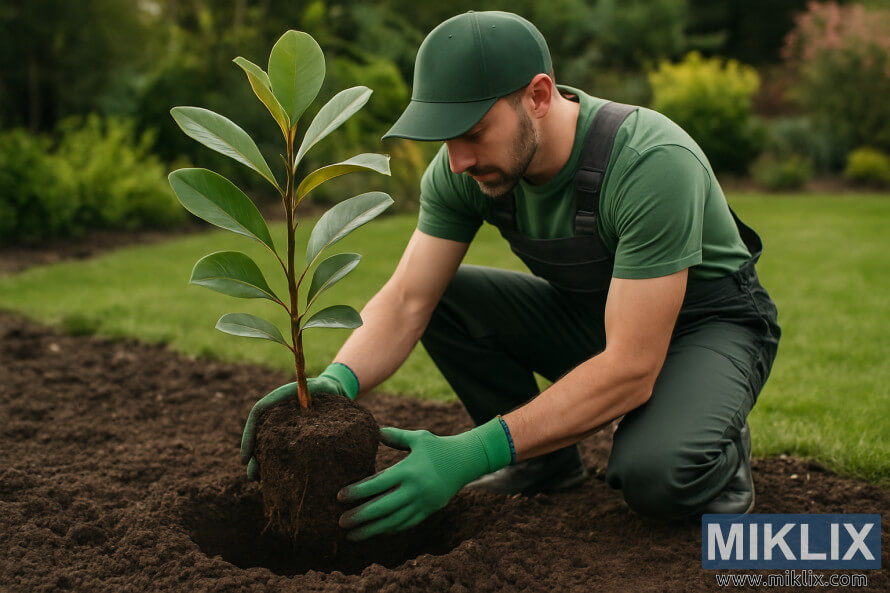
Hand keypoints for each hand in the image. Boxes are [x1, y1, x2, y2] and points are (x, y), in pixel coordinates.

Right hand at [240, 363, 358, 479]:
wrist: (332, 389)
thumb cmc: (326, 389)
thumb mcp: (322, 388)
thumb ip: (312, 395)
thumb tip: (307, 409)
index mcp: (279, 397)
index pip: (258, 413)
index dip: (248, 435)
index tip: (245, 456)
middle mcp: (276, 410)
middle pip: (258, 432)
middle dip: (253, 455)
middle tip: (252, 475)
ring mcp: (281, 422)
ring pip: (265, 442)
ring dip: (260, 460)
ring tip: (258, 479)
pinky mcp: (289, 432)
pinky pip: (277, 446)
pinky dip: (273, 459)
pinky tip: (273, 475)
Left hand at [337, 417, 511, 540]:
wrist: (466, 461)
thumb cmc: (437, 446)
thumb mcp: (417, 438)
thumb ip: (394, 436)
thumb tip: (374, 432)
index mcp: (409, 470)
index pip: (378, 484)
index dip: (358, 491)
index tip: (339, 497)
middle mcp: (416, 489)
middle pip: (383, 507)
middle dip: (360, 516)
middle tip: (340, 522)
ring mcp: (423, 503)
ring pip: (393, 521)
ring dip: (371, 529)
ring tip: (352, 535)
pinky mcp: (429, 510)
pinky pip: (406, 523)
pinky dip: (389, 529)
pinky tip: (374, 531)